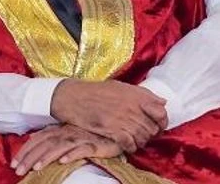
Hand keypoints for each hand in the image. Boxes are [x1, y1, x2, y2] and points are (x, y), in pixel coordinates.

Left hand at [11, 124, 120, 175]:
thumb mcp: (66, 135)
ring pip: (59, 147)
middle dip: (29, 157)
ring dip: (46, 157)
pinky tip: (63, 162)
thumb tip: (33, 148)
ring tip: (36, 168)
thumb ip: (51, 140)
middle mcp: (65, 132)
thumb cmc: (87, 134)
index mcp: (56, 130)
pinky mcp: (93, 144)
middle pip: (43, 145)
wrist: (112, 130)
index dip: (24, 151)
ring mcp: (78, 138)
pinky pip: (81, 149)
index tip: (14, 163)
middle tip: (18, 170)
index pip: (36, 140)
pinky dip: (71, 154)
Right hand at [50, 79, 166, 152]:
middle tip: (143, 135)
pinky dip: (130, 147)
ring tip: (134, 140)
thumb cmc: (94, 91)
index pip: (161, 112)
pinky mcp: (111, 129)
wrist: (71, 97)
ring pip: (142, 137)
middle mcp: (131, 107)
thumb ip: (142, 94)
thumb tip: (162, 102)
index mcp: (135, 95)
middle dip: (150, 134)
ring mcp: (121, 118)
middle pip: (152, 127)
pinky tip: (127, 145)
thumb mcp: (119, 86)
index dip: (162, 121)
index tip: (158, 125)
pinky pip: (129, 144)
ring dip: (140, 141)